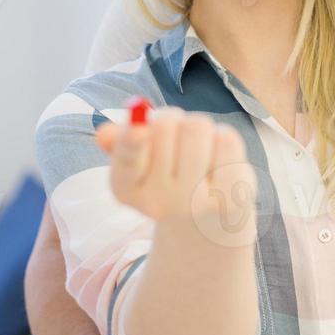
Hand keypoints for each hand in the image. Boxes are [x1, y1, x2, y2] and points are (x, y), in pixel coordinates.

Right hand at [97, 106, 254, 228]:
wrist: (207, 216)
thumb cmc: (168, 173)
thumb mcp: (141, 159)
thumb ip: (121, 142)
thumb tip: (104, 134)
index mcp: (128, 191)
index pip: (126, 165)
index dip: (132, 143)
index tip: (138, 129)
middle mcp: (160, 203)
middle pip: (165, 127)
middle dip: (171, 118)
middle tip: (175, 130)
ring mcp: (196, 203)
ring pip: (197, 128)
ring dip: (199, 125)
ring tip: (198, 145)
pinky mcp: (230, 198)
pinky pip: (226, 140)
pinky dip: (223, 137)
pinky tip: (219, 158)